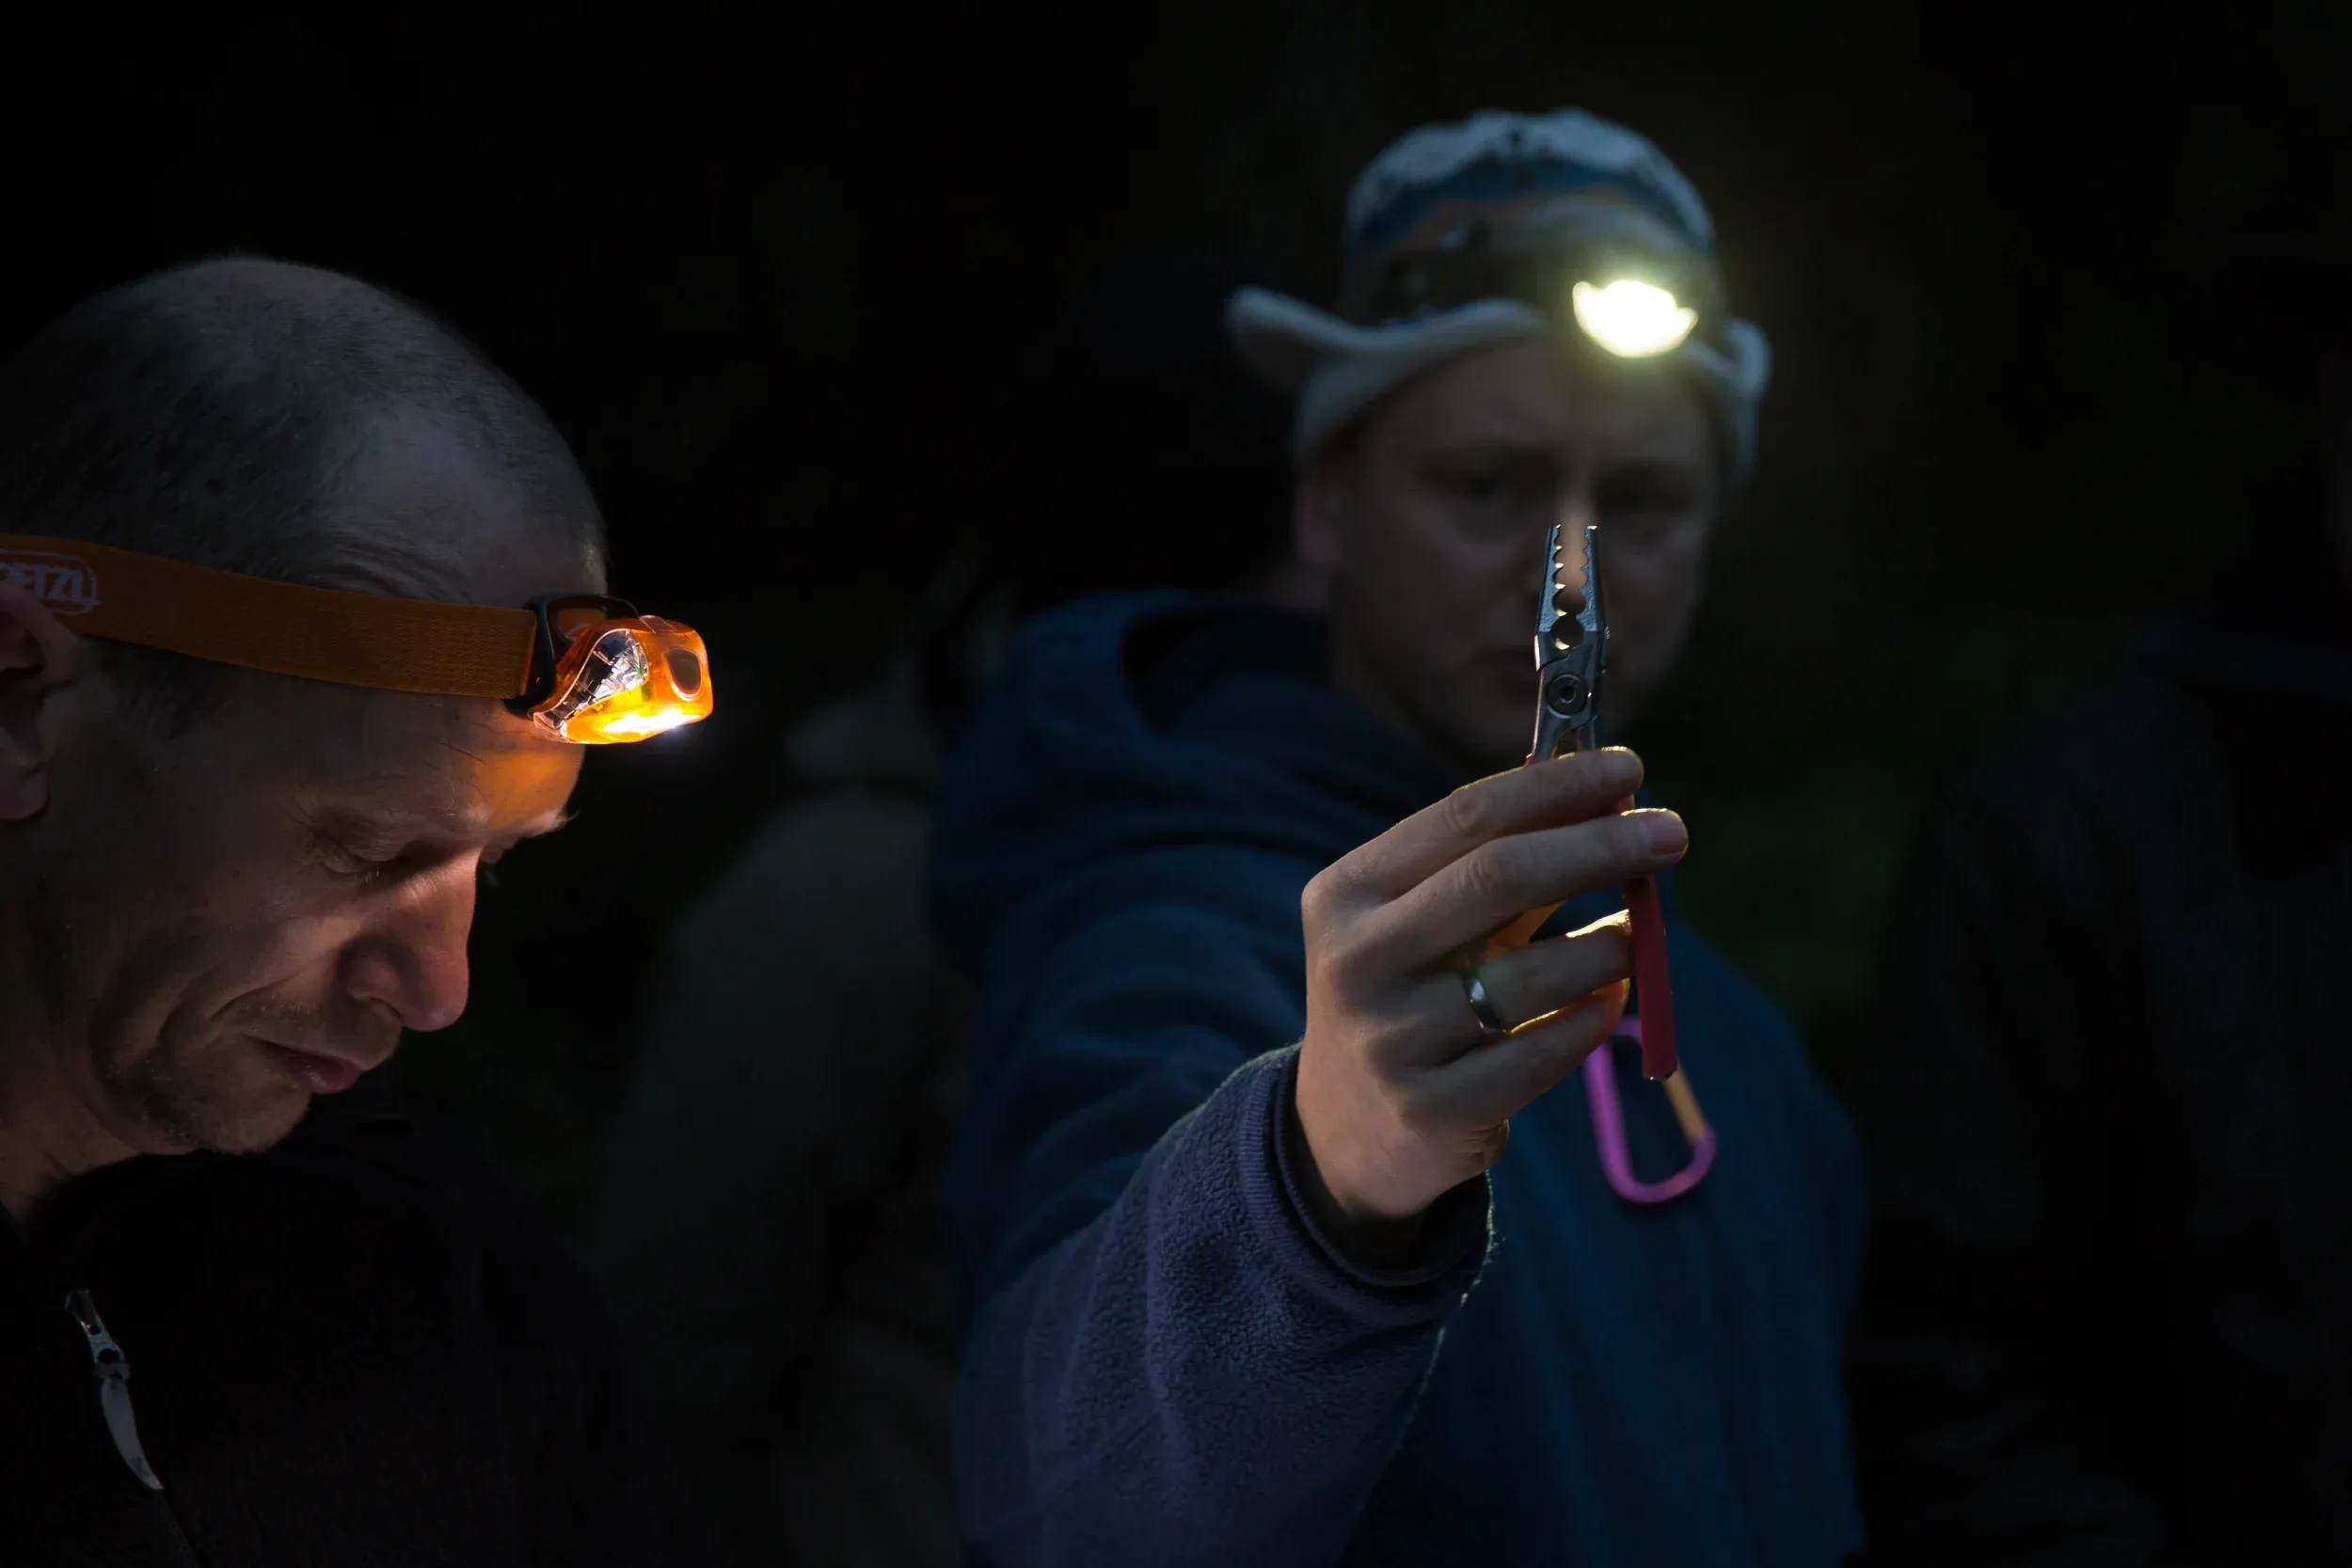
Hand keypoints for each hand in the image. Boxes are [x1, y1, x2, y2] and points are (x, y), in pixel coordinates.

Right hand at [1291, 748, 1686, 1262]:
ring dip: (1608, 948)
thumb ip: (1497, 863)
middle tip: (1670, 834)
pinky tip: (1609, 1001)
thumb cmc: (1412, 992)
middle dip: (1598, 847)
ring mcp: (1389, 1040)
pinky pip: (1538, 1056)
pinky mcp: (1431, 1110)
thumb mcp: (1421, 923)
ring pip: (1529, 976)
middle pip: (1497, 878)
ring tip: (1637, 937)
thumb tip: (1608, 795)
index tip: (1629, 768)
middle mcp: (1356, 961)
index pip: (1464, 818)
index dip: (1553, 788)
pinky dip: (1590, 1020)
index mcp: (1348, 893)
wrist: (1348, 1129)